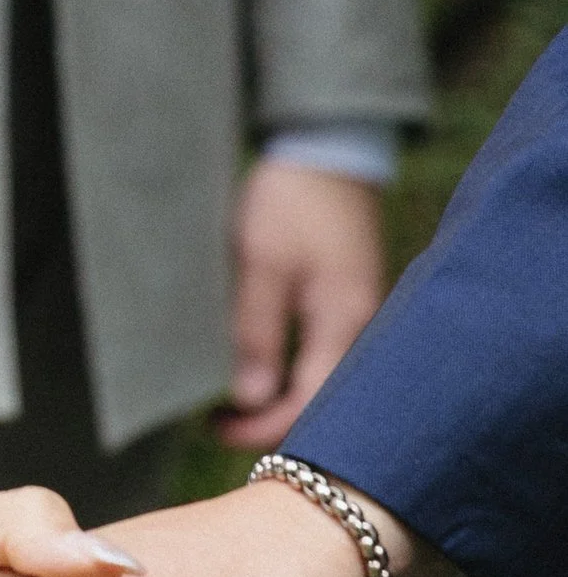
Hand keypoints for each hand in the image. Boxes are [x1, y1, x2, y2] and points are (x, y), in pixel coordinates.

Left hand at [215, 159, 385, 449]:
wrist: (329, 149)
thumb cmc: (293, 200)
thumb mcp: (262, 262)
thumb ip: (257, 332)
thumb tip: (249, 399)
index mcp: (343, 323)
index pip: (308, 405)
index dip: (261, 427)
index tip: (214, 427)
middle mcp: (361, 329)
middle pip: (320, 401)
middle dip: (270, 419)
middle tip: (217, 420)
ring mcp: (358, 315)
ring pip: (321, 379)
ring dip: (279, 394)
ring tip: (230, 396)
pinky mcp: (348, 300)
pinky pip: (323, 352)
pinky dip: (292, 369)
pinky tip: (261, 364)